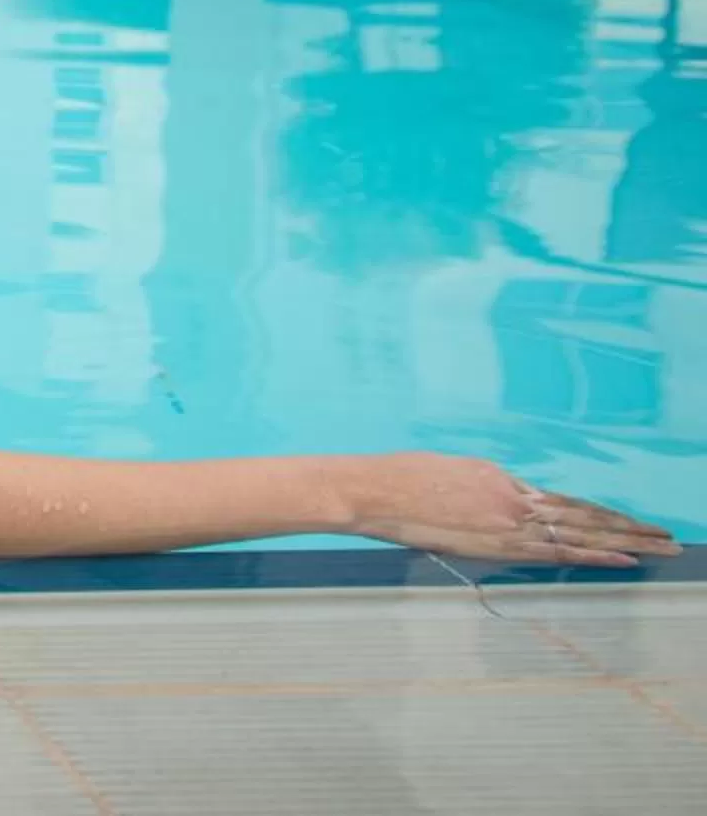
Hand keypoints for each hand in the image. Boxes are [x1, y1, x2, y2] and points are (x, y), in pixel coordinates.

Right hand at [348, 455, 678, 568]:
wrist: (371, 490)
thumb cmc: (397, 483)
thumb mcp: (448, 477)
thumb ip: (482, 494)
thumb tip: (499, 512)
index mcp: (501, 480)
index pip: (562, 504)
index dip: (600, 516)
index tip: (628, 524)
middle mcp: (515, 497)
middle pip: (583, 515)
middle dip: (628, 528)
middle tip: (666, 537)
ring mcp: (510, 518)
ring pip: (581, 531)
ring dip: (625, 541)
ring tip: (660, 548)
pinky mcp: (498, 540)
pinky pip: (558, 549)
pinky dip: (595, 553)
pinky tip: (623, 559)